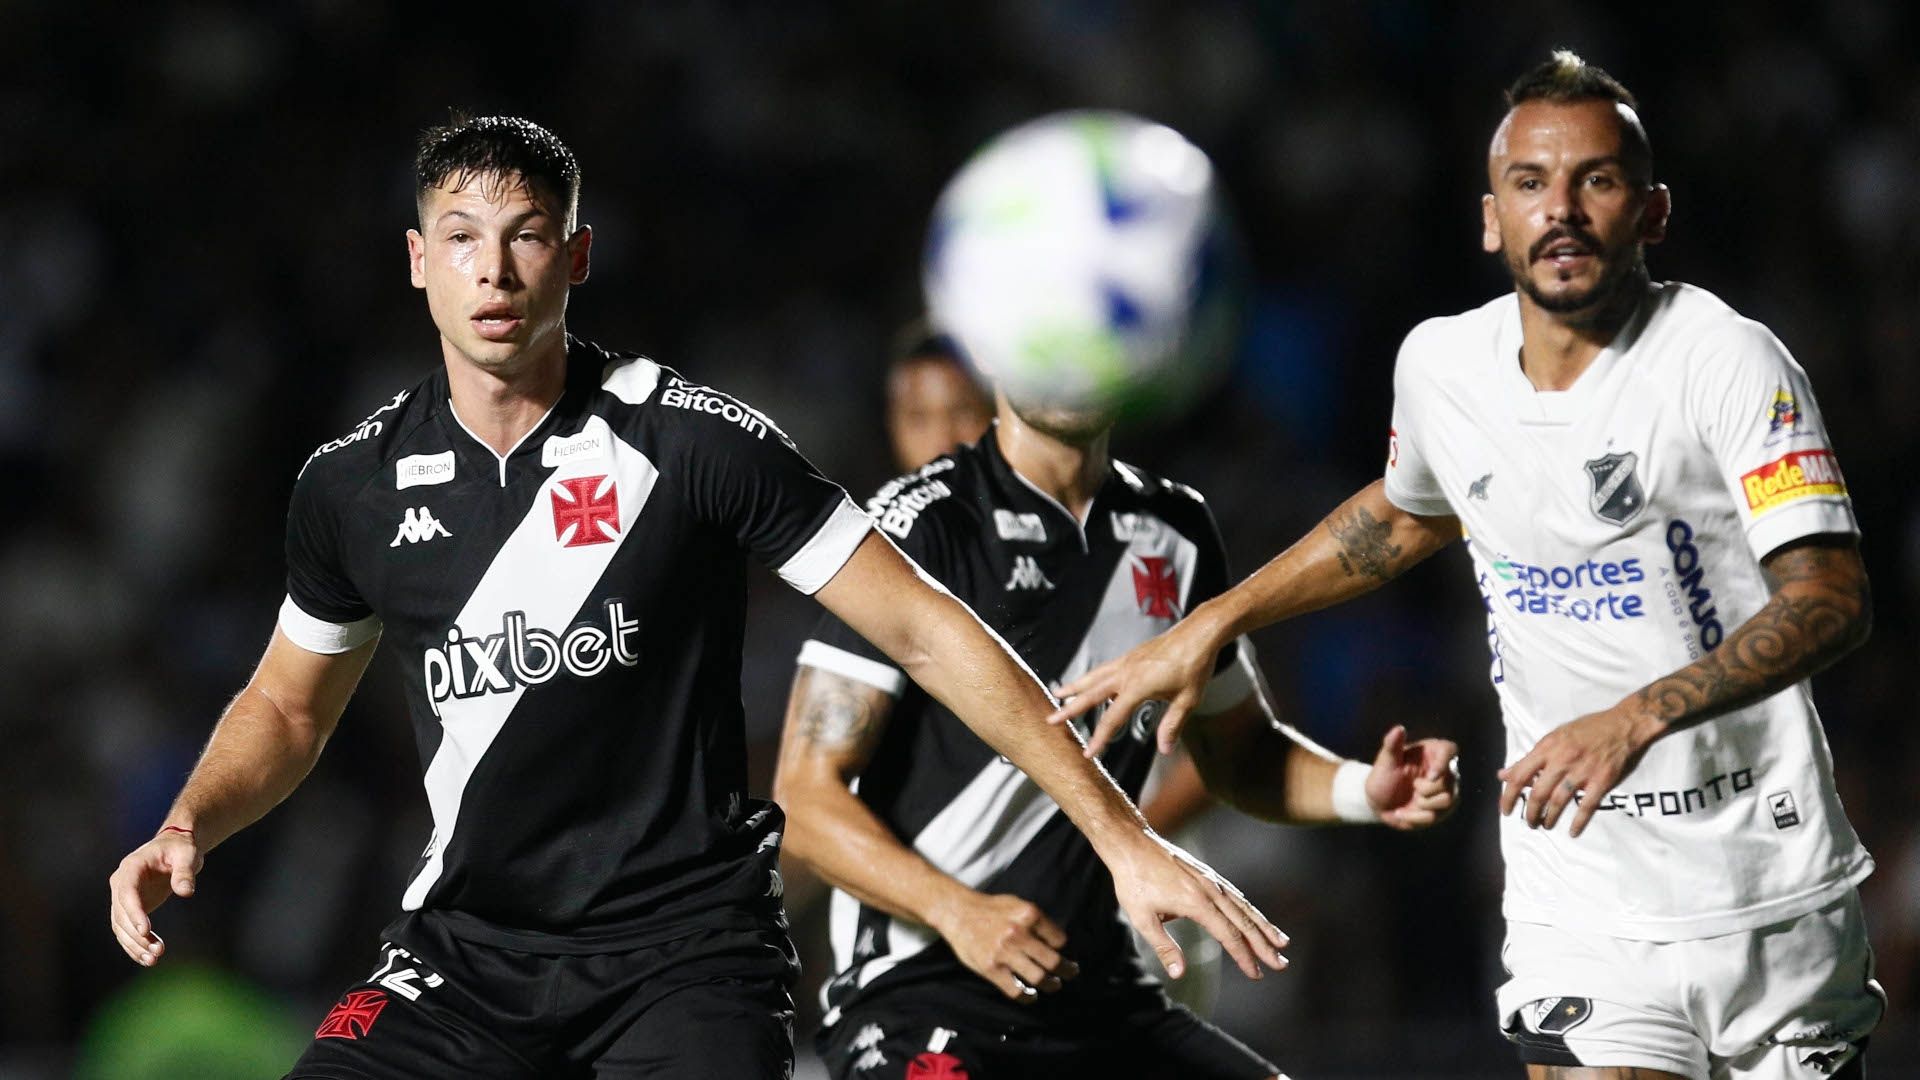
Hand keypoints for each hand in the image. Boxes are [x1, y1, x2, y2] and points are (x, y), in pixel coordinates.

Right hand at [108, 829, 201, 965]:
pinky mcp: (131, 908)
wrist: (176, 848)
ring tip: (153, 959)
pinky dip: (135, 945)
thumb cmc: (181, 848)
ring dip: (134, 945)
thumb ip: (185, 872)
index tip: (145, 931)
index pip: (127, 893)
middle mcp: (121, 883)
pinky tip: (148, 959)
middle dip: (136, 935)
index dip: (134, 913)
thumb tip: (186, 892)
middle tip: (157, 952)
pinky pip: (127, 930)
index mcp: (131, 867)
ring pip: (121, 926)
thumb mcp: (187, 855)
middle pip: (121, 914)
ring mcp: (123, 897)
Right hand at [930, 891, 1078, 1002]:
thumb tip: (1056, 942)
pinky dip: (1027, 998)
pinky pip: (1015, 990)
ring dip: (1051, 985)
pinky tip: (1031, 997)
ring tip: (1054, 985)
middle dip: (1066, 970)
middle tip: (1071, 973)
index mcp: (1029, 914)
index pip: (1059, 939)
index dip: (1062, 948)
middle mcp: (1018, 934)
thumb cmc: (989, 908)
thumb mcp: (1017, 904)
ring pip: (1038, 978)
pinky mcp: (991, 969)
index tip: (1062, 953)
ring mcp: (1004, 953)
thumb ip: (1036, 921)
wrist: (958, 912)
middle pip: (1053, 961)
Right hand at [1049, 615, 1223, 757]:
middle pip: (1091, 693)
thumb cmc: (1195, 664)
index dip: (1099, 737)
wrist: (1199, 633)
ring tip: (1058, 694)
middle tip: (1050, 719)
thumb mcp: (1188, 700)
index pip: (1112, 718)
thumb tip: (1164, 748)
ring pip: (1094, 677)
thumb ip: (1172, 725)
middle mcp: (1126, 672)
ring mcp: (1127, 662)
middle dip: (1069, 709)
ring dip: (1075, 687)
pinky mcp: (1132, 656)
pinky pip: (1106, 669)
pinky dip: (1093, 678)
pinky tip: (1093, 684)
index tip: (1088, 752)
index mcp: (1138, 686)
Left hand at [1108, 831, 1288, 981]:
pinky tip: (1255, 918)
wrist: (1131, 842)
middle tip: (1281, 964)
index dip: (1244, 956)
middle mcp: (1210, 890)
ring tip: (1282, 942)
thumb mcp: (1141, 918)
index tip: (1257, 974)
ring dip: (1264, 926)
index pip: (1228, 935)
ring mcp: (1211, 879)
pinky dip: (1249, 908)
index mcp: (1196, 903)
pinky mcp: (1207, 873)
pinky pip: (1234, 894)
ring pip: (1244, 906)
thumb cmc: (1132, 881)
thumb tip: (1179, 974)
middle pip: (1244, 922)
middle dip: (1264, 945)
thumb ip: (1164, 947)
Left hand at [1365, 725, 1458, 829]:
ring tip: (1410, 799)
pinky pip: (1436, 816)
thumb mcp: (1385, 762)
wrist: (1378, 803)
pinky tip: (1403, 813)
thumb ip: (1392, 745)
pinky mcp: (1442, 810)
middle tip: (1412, 786)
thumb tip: (1399, 729)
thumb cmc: (1382, 777)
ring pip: (1447, 800)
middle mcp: (1444, 771)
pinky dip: (1416, 817)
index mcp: (1432, 753)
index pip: (1450, 750)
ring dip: (1422, 804)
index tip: (1431, 776)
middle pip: (1450, 781)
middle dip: (1426, 789)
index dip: (1444, 762)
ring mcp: (1446, 791)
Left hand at [1497, 703, 1661, 837]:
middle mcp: (1562, 759)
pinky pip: (1587, 806)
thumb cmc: (1586, 729)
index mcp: (1547, 748)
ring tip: (1545, 825)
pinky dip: (1578, 822)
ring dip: (1549, 818)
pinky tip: (1573, 832)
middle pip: (1538, 793)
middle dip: (1530, 813)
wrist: (1623, 724)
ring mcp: (1583, 770)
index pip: (1519, 775)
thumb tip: (1503, 774)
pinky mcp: (1602, 780)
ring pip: (1559, 801)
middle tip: (1530, 822)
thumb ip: (1529, 758)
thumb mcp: (1553, 737)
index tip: (1505, 809)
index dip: (1508, 796)